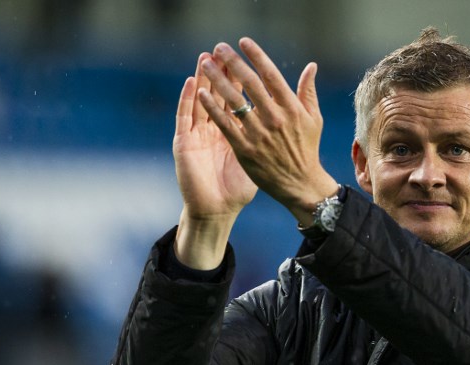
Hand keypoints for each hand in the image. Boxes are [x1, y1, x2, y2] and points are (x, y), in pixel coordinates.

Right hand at [172, 53, 257, 268]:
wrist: (217, 211)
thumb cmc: (237, 189)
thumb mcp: (257, 159)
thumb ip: (269, 138)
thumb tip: (285, 119)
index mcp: (231, 130)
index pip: (236, 98)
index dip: (241, 78)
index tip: (247, 57)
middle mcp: (212, 129)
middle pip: (217, 94)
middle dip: (221, 71)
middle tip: (224, 49)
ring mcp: (197, 135)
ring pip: (199, 100)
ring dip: (202, 79)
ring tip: (205, 58)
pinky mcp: (184, 144)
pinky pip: (185, 119)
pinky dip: (187, 101)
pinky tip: (191, 84)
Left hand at [197, 38, 338, 225]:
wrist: (300, 183)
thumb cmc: (307, 149)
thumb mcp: (313, 119)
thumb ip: (308, 91)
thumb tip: (311, 66)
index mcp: (291, 108)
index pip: (271, 75)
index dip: (256, 55)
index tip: (243, 42)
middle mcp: (274, 118)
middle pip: (249, 83)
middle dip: (232, 62)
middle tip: (219, 47)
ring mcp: (258, 134)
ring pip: (234, 101)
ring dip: (217, 79)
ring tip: (205, 64)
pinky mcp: (245, 149)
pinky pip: (225, 124)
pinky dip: (212, 108)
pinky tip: (201, 93)